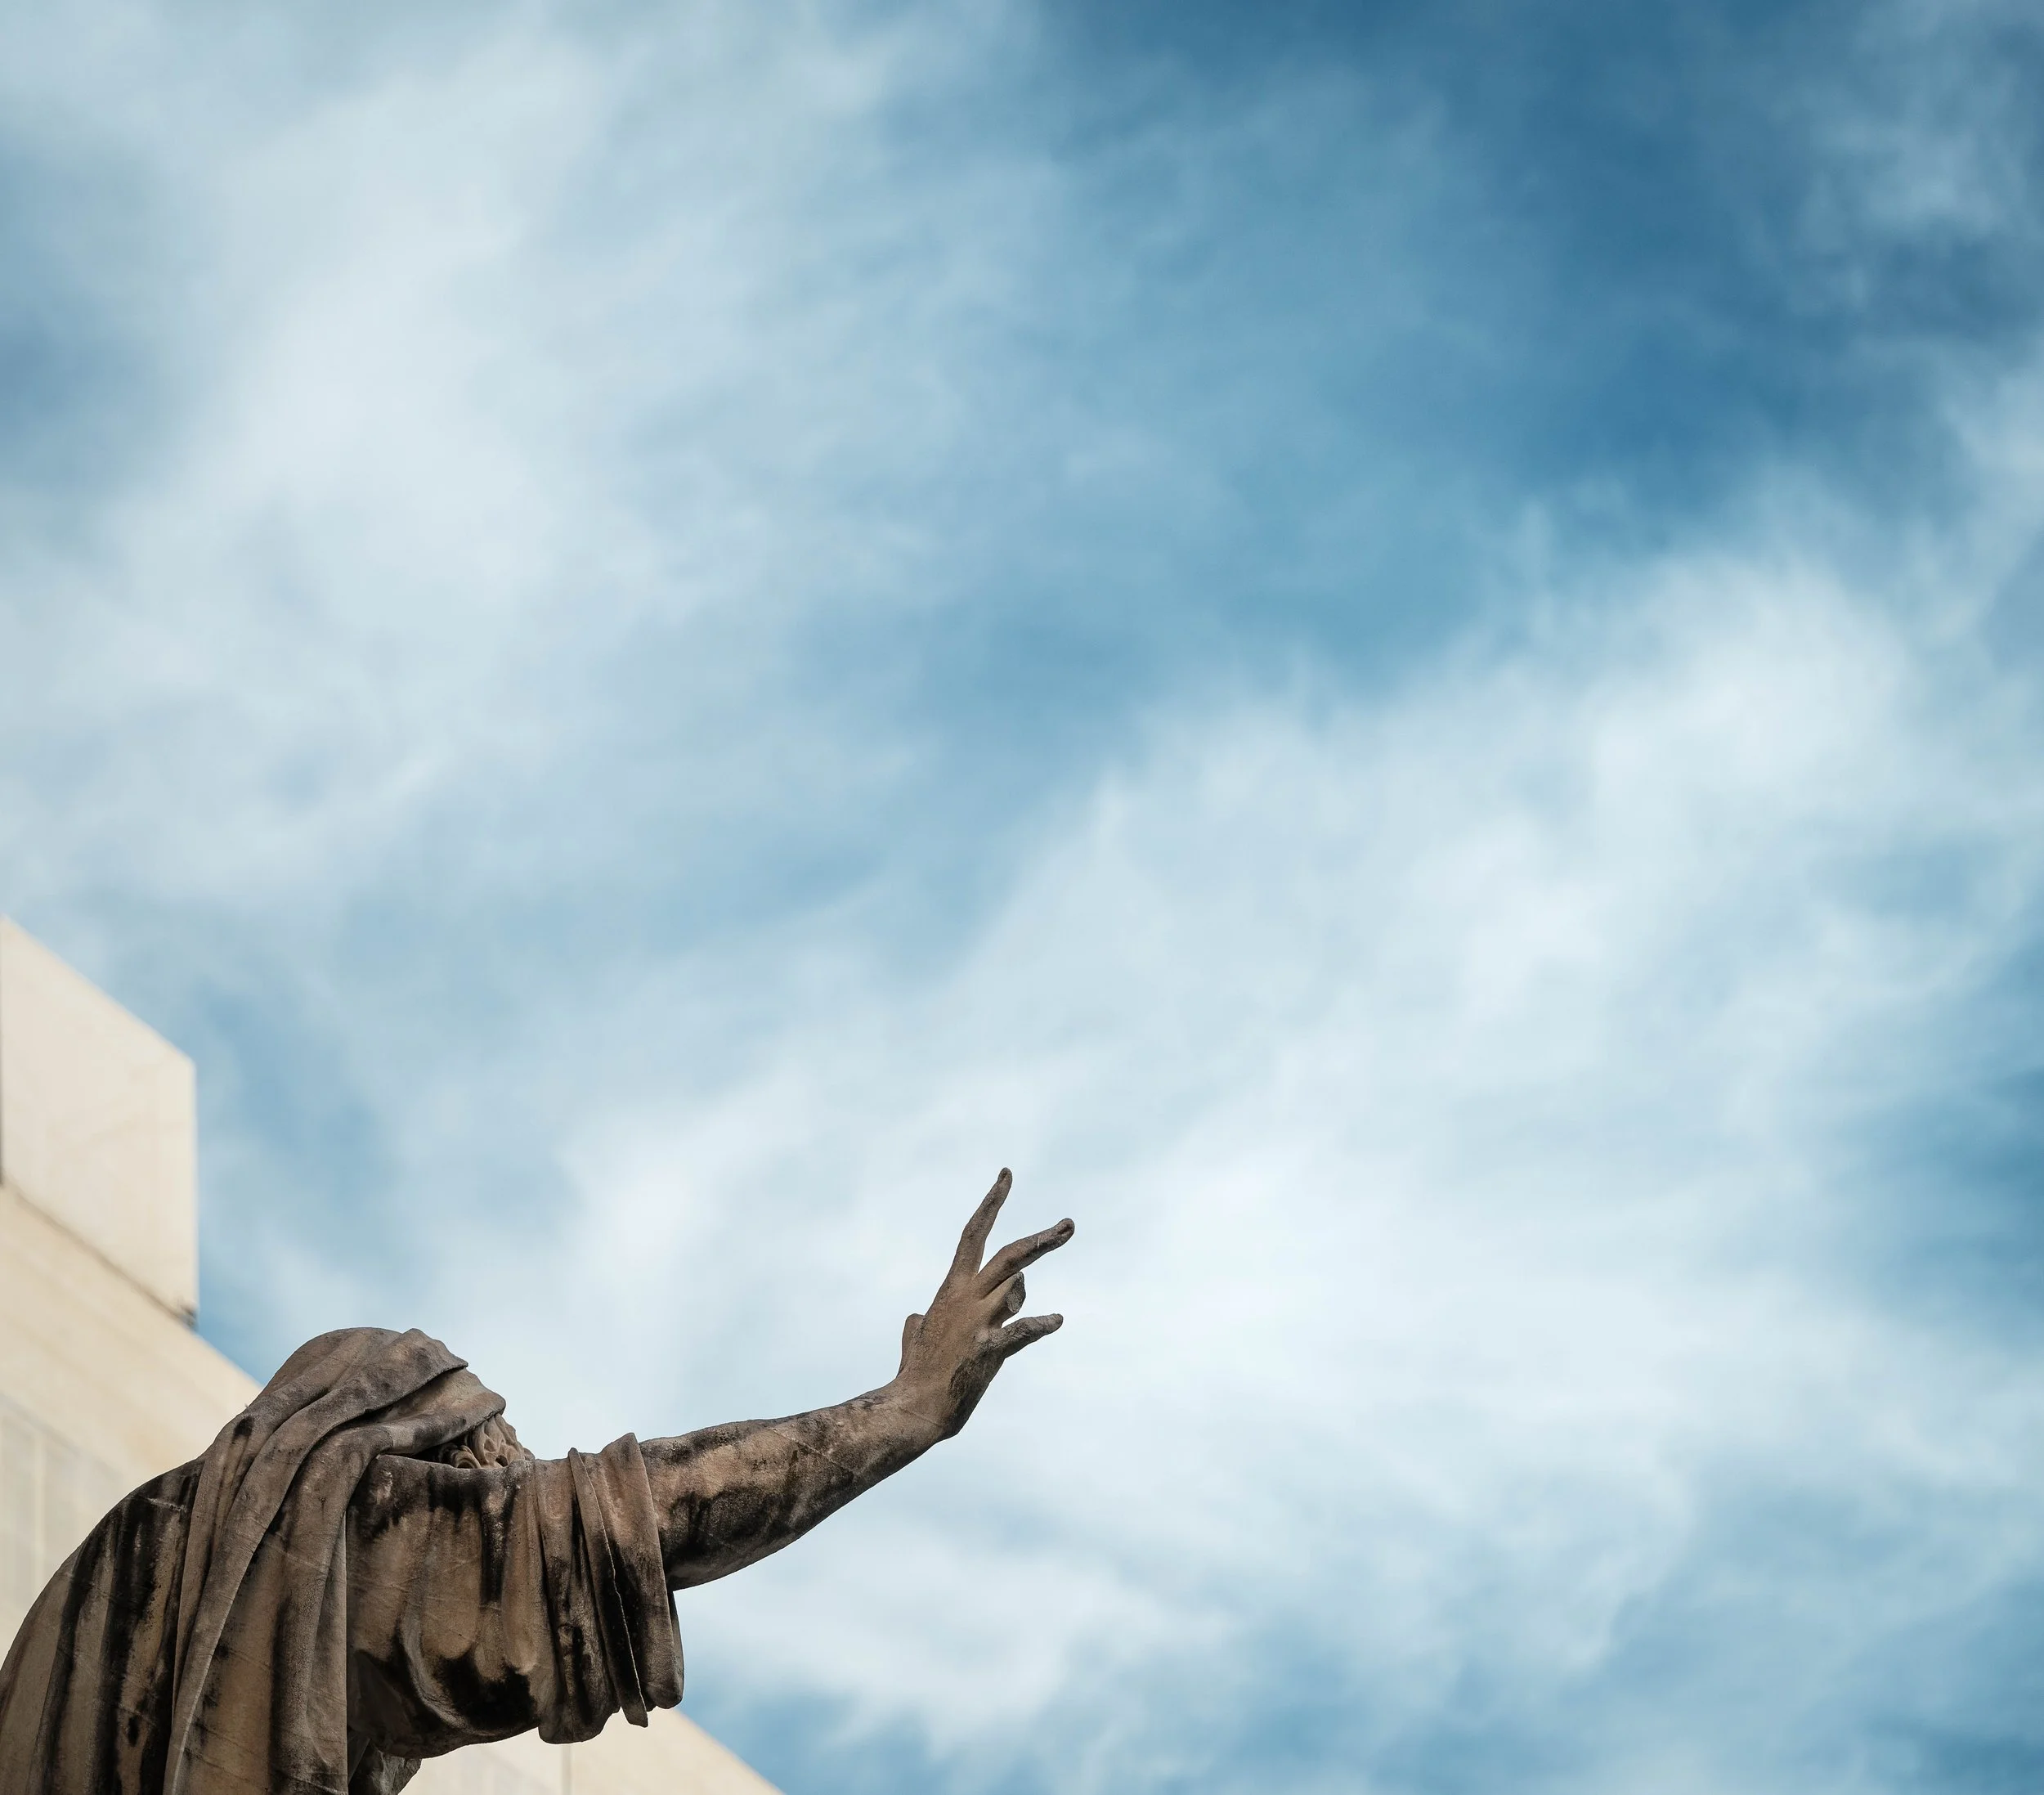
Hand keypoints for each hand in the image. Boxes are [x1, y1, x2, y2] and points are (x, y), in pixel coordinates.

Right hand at [892, 1169, 1072, 1439]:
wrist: (913, 1409)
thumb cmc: (915, 1376)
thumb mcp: (914, 1339)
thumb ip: (917, 1323)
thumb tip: (915, 1318)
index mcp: (951, 1290)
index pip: (972, 1234)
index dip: (991, 1203)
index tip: (1006, 1176)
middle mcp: (966, 1299)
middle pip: (1009, 1256)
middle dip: (1042, 1240)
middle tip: (1070, 1226)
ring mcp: (978, 1323)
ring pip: (1016, 1289)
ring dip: (1023, 1298)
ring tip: (1022, 1323)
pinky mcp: (989, 1351)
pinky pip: (1024, 1329)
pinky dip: (1042, 1323)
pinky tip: (1056, 1321)